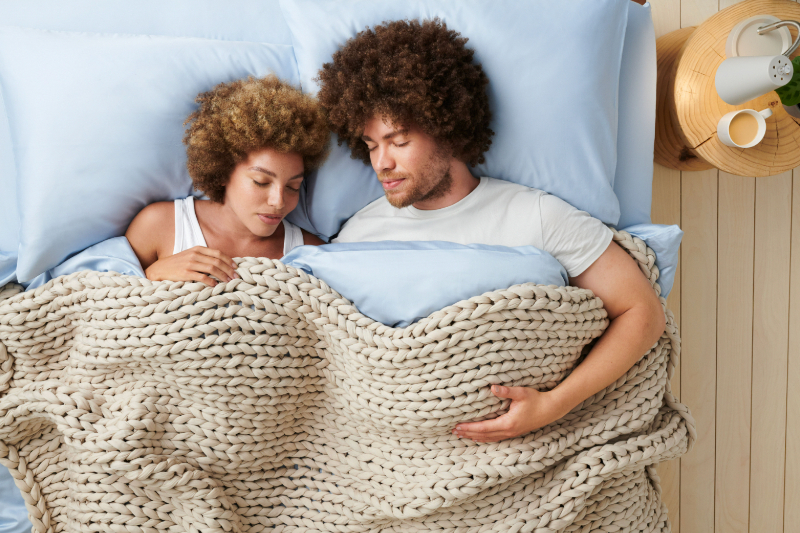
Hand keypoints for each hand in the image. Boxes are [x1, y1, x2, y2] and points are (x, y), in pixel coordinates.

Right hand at [145, 246, 238, 285]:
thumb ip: (203, 257)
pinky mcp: (185, 273)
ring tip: (229, 282)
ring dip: (223, 276)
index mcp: (197, 249)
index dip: (229, 260)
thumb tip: (221, 264)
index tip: (236, 267)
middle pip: (217, 261)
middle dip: (229, 270)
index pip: (218, 253)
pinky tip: (216, 285)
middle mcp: (195, 254)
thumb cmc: (177, 264)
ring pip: (212, 268)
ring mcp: (190, 263)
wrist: (159, 269)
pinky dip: (211, 281)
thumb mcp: (190, 256)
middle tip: (236, 277)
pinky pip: (202, 277)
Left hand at [451, 385, 568, 441]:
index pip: (483, 428)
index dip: (469, 428)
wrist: (551, 409)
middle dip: (468, 434)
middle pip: (483, 435)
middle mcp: (508, 431)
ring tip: (462, 436)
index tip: (457, 427)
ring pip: (489, 438)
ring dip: (474, 437)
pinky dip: (484, 438)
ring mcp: (511, 433)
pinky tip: (479, 437)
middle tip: (453, 432)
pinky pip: (495, 438)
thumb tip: (492, 387)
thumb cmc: (536, 399)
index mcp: (507, 423)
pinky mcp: (514, 432)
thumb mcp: (521, 393)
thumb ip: (506, 391)